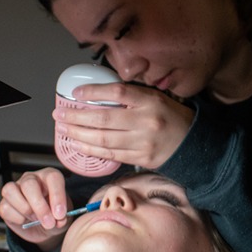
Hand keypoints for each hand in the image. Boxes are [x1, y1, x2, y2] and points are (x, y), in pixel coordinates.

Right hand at [0, 167, 72, 250]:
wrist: (43, 228)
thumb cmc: (54, 216)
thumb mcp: (63, 216)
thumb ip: (62, 217)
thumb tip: (58, 219)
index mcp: (49, 177)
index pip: (53, 177)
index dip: (57, 195)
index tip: (60, 214)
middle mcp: (31, 179)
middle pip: (29, 184)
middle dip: (39, 206)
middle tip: (48, 222)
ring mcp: (15, 189)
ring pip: (11, 191)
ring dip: (25, 209)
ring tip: (35, 220)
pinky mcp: (5, 202)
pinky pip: (5, 207)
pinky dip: (17, 218)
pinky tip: (25, 221)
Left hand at [52, 83, 193, 168]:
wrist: (193, 143)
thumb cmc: (170, 117)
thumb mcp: (154, 97)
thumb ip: (129, 96)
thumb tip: (96, 94)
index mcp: (150, 101)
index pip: (117, 93)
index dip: (93, 92)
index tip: (75, 93)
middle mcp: (146, 121)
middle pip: (104, 119)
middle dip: (76, 117)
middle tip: (59, 115)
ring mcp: (144, 142)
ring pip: (104, 140)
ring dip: (79, 135)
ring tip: (64, 130)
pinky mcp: (142, 159)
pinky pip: (111, 155)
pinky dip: (92, 150)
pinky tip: (79, 145)